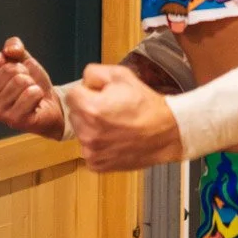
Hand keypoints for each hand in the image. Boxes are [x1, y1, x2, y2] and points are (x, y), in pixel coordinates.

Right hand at [0, 37, 65, 138]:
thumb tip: (8, 51)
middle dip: (25, 74)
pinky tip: (36, 103)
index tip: (17, 73)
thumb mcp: (22, 58)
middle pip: (10, 70)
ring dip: (32, 84)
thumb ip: (13, 46)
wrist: (50, 103)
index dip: (13, 61)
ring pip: (21, 81)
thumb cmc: (32, 82)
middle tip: (27, 86)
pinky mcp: (14, 121)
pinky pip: (31, 94)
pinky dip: (38, 93)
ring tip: (30, 94)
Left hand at [66, 64, 181, 171]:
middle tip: (110, 111)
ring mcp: (91, 151)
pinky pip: (89, 149)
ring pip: (81, 132)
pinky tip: (115, 140)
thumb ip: (94, 73)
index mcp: (90, 108)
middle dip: (87, 110)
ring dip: (92, 128)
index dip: (87, 92)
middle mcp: (87, 132)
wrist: (165, 133)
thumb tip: (83, 82)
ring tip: (115, 126)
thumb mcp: (122, 76)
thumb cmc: (145, 104)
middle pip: (75, 114)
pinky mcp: (96, 164)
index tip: (101, 96)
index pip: (72, 95)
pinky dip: (98, 145)